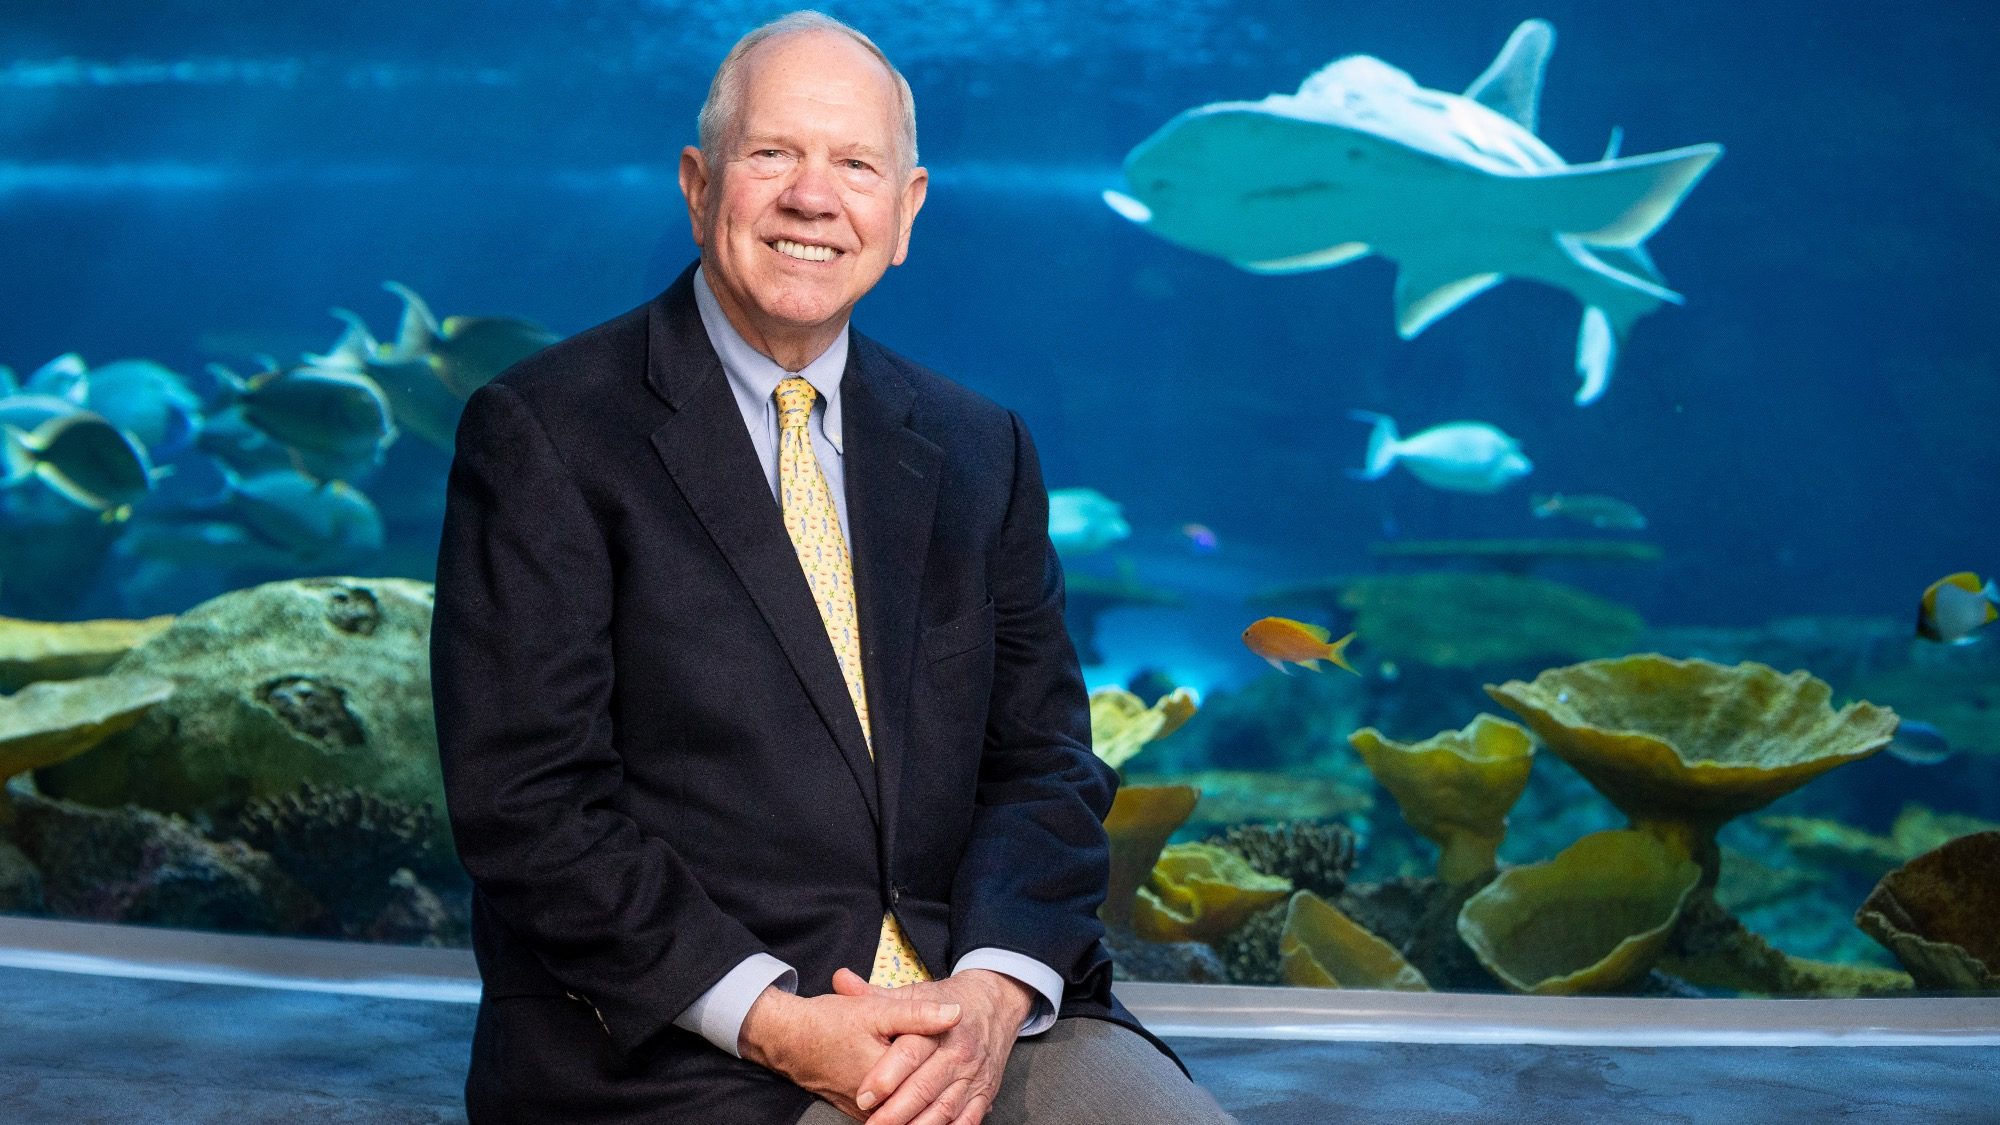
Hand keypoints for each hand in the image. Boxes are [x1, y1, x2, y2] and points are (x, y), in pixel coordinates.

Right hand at [738, 980, 961, 1119]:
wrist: (787, 1039)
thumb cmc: (829, 1022)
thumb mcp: (874, 1011)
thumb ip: (917, 1014)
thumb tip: (956, 1013)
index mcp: (884, 1079)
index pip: (928, 1086)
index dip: (956, 1081)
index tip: (982, 1072)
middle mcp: (874, 1106)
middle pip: (920, 1112)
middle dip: (946, 1109)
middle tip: (979, 1108)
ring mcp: (865, 1114)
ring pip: (907, 1120)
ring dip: (930, 1118)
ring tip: (955, 1110)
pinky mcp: (858, 1114)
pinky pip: (892, 1122)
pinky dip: (912, 1118)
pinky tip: (932, 1113)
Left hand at [840, 968, 1035, 1124]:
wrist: (994, 1003)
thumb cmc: (945, 1000)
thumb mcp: (914, 993)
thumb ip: (875, 994)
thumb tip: (840, 981)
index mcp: (938, 1027)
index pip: (909, 1054)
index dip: (885, 1077)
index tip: (863, 1096)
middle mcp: (958, 1053)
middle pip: (924, 1088)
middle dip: (895, 1112)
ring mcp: (973, 1076)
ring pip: (944, 1109)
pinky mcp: (984, 1093)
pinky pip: (968, 1120)